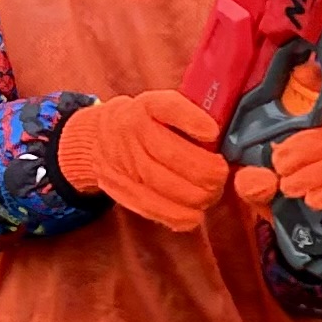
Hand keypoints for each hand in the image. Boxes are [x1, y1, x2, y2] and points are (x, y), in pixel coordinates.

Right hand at [56, 90, 229, 227]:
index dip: (192, 120)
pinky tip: (195, 216)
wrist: (96, 140)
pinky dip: (178, 215)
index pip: (168, 107)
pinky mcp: (122, 189)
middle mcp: (132, 132)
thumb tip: (225, 136)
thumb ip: (189, 116)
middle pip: (171, 154)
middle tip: (221, 175)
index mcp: (147, 106)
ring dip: (197, 195)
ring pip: (163, 184)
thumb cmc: (143, 123)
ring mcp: (125, 163)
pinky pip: (151, 207)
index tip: (213, 132)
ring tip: (212, 194)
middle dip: (206, 170)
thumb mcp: (161, 106)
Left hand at [234, 124, 321, 219]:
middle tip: (284, 179)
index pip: (318, 118)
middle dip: (304, 159)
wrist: (288, 228)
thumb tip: (261, 179)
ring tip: (294, 192)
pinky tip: (315, 202)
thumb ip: (251, 181)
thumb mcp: (254, 187)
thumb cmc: (273, 196)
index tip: (278, 157)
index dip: (301, 136)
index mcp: (309, 135)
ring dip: (316, 177)